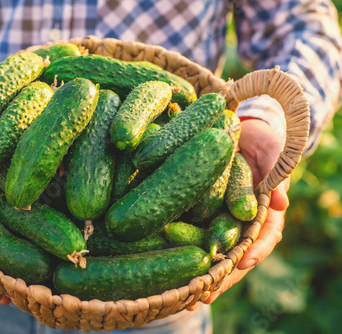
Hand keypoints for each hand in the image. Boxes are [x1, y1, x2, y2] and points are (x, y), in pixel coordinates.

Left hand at [188, 118, 289, 309]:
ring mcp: (218, 219)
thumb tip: (280, 202)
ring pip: (210, 251)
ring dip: (197, 273)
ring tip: (183, 295)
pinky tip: (164, 271)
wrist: (236, 129)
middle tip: (205, 295)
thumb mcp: (274, 156)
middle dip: (220, 276)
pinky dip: (177, 250)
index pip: (264, 236)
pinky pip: (187, 232)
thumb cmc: (261, 145)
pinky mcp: (195, 211)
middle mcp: (240, 221)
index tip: (243, 262)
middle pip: (233, 254)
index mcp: (263, 212)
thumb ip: (277, 177)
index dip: (256, 250)